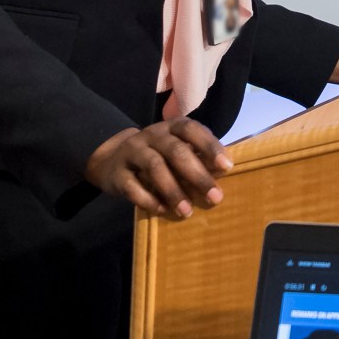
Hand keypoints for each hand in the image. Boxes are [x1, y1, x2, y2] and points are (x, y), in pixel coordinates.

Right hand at [85, 119, 232, 218]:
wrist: (111, 159)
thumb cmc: (157, 156)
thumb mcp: (176, 150)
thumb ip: (197, 157)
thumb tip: (222, 172)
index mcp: (171, 127)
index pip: (191, 129)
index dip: (209, 145)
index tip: (227, 166)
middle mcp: (152, 135)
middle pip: (176, 151)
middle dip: (198, 175)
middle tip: (215, 197)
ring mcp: (132, 151)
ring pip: (155, 167)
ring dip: (174, 191)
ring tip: (187, 211)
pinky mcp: (116, 173)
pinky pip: (132, 186)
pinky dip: (148, 199)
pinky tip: (161, 210)